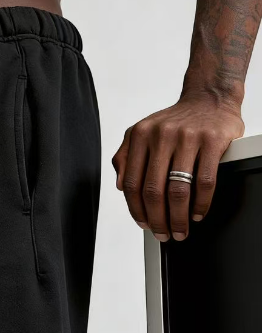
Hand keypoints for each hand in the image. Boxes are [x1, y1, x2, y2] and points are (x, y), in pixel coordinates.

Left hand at [112, 96, 243, 240]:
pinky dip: (200, 203)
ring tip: (180, 230)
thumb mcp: (141, 133)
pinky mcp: (213, 141)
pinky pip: (205, 181)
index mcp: (140, 136)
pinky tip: (197, 213)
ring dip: (178, 217)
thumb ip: (124, 157)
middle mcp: (161, 135)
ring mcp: (188, 137)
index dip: (136, 210)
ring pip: (178, 190)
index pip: (132, 183)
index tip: (143, 225)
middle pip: (154, 190)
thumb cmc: (173, 122)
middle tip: (163, 234)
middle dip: (157, 219)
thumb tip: (120, 186)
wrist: (208, 99)